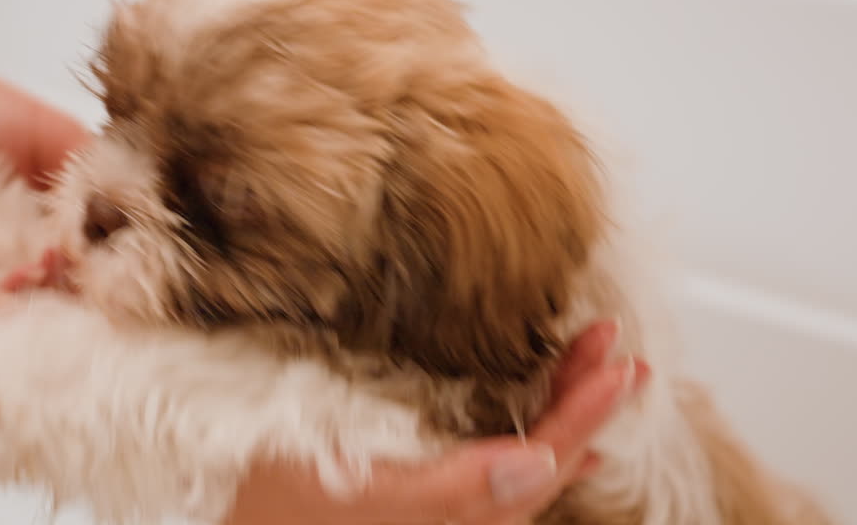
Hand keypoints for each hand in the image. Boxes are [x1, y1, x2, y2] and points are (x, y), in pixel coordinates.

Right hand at [226, 320, 645, 524]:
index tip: (620, 364)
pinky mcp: (419, 480)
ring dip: (562, 409)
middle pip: (543, 456)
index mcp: (460, 514)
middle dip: (585, 402)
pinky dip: (525, 435)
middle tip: (617, 348)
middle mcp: (462, 511)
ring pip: (523, 457)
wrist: (236, 510)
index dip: (585, 413)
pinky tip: (539, 433)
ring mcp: (443, 497)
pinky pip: (490, 461)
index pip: (542, 461)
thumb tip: (540, 465)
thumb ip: (457, 488)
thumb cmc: (287, 501)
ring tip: (598, 369)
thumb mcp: (372, 490)